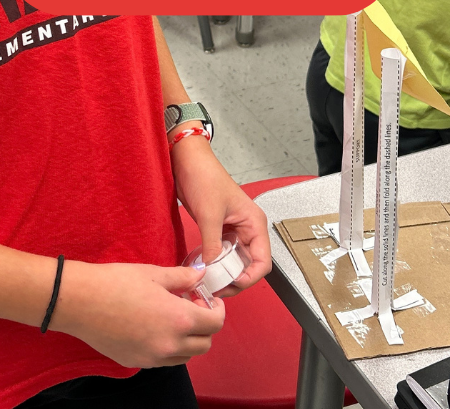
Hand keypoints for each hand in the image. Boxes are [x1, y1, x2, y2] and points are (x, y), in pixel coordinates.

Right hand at [53, 259, 223, 367]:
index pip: (215, 323)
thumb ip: (183, 278)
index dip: (217, 309)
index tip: (209, 298)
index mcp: (178, 320)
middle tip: (194, 306)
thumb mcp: (155, 274)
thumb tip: (201, 276)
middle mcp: (169, 345)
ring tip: (174, 316)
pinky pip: (164, 360)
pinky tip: (155, 327)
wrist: (81, 301)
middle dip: (206, 326)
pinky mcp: (136, 362)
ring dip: (189, 339)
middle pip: (205, 344)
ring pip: (185, 356)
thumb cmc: (117, 282)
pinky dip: (169, 347)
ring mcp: (152, 358)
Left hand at [171, 136, 271, 295]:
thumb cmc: (205, 177)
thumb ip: (212, 245)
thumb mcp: (209, 214)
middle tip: (216, 287)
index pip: (262, 262)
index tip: (231, 284)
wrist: (187, 161)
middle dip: (234, 279)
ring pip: (234, 262)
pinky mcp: (219, 231)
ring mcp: (233, 231)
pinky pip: (221, 254)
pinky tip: (203, 268)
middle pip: (248, 265)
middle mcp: (247, 229)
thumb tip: (211, 269)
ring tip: (208, 281)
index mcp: (254, 223)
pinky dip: (214, 264)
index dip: (249, 278)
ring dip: (223, 273)